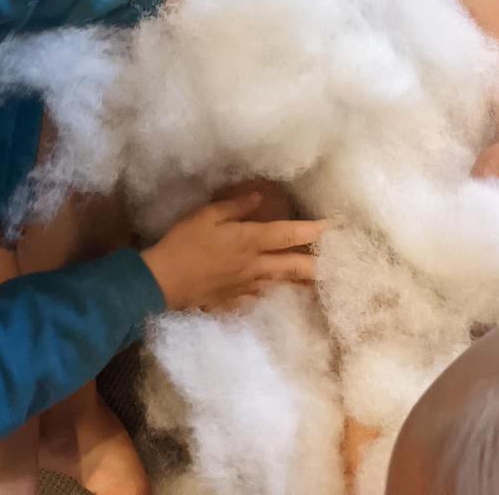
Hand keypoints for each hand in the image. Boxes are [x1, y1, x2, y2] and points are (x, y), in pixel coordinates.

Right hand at [141, 192, 326, 309]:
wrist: (161, 282)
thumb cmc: (183, 243)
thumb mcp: (206, 215)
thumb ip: (235, 208)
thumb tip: (259, 198)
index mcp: (248, 241)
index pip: (288, 235)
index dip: (311, 231)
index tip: (331, 228)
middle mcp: (253, 265)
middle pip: (292, 266)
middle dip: (316, 265)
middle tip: (336, 266)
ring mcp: (244, 286)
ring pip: (278, 283)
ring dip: (297, 281)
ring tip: (313, 281)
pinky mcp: (231, 300)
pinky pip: (255, 297)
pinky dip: (266, 293)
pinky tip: (269, 292)